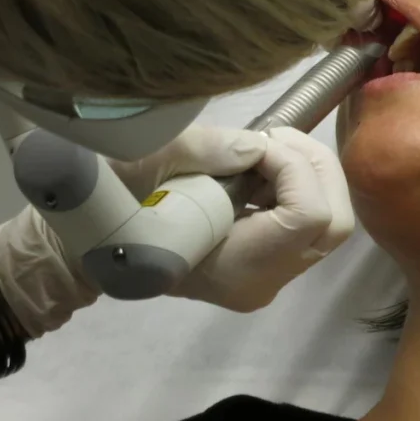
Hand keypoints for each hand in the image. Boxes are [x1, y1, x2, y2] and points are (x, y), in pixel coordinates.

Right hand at [0, 126, 353, 336]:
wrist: (84, 251)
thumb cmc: (106, 208)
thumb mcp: (142, 165)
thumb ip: (204, 150)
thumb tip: (258, 145)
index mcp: (235, 270)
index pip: (309, 217)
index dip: (294, 169)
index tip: (255, 145)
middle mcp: (263, 282)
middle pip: (335, 222)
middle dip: (314, 166)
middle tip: (270, 138)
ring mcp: (270, 276)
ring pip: (331, 220)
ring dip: (308, 171)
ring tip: (263, 149)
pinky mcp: (270, 261)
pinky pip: (310, 221)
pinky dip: (297, 184)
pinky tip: (258, 167)